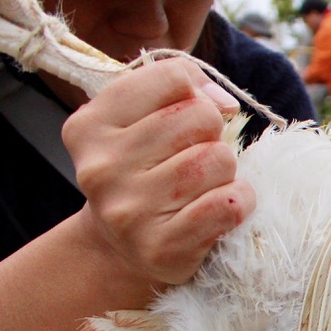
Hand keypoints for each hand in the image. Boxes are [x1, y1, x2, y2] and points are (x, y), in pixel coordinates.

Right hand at [61, 57, 254, 287]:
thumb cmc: (140, 176)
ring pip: (220, 159)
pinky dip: (240, 201)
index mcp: (90, 125)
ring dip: (225, 173)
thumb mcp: (135, 124)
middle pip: (202, 117)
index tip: (195, 114)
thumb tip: (224, 101)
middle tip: (196, 160)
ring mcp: (130, 210)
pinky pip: (230, 204)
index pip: (172, 77)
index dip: (197, 92)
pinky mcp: (162, 246)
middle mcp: (103, 166)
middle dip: (212, 135)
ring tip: (202, 187)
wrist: (119, 253)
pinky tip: (221, 209)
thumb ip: (176, 94)